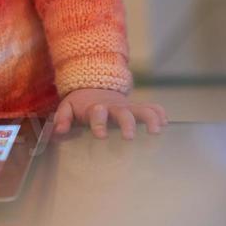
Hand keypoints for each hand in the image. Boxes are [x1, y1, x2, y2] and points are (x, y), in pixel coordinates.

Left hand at [53, 88, 167, 139]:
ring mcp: (128, 106)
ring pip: (142, 109)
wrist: (94, 88)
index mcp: (96, 108)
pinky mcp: (137, 107)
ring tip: (157, 131)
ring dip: (150, 118)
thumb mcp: (68, 108)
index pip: (97, 113)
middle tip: (130, 137)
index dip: (99, 123)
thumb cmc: (81, 105)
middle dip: (127, 123)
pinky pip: (152, 107)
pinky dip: (159, 113)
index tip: (100, 135)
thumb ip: (63, 118)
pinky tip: (166, 123)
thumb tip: (59, 131)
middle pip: (123, 113)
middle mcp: (114, 107)